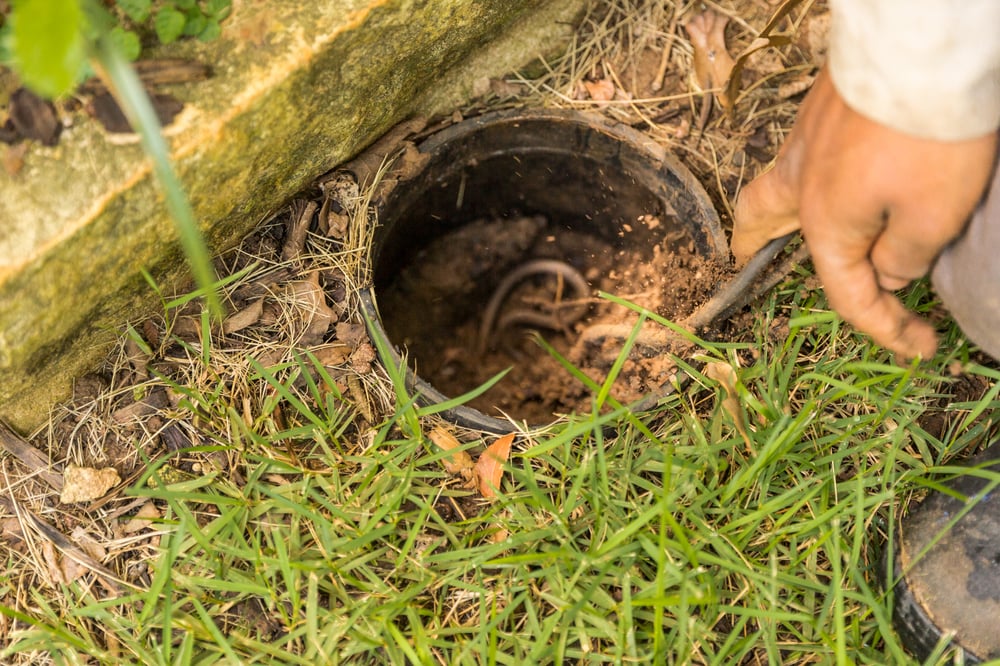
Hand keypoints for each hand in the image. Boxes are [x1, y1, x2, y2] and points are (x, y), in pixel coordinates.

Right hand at [733, 67, 997, 358]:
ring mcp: (805, 141)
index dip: (886, 328)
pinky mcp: (823, 108)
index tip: (923, 346)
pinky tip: (835, 167)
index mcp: (824, 223)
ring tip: (777, 222)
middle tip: (745, 262)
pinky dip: (807, 174)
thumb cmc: (928, 139)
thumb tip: (888, 271)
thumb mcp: (935, 216)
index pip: (850, 292)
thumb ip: (905, 256)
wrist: (921, 51)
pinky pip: (801, 153)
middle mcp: (800, 184)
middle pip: (759, 223)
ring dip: (771, 210)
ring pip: (773, 184)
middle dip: (751, 249)